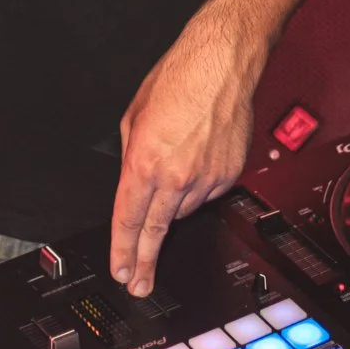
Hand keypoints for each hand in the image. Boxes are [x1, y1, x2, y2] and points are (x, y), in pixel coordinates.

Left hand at [109, 14, 259, 296]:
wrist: (222, 64)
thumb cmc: (178, 78)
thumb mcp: (135, 116)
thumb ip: (132, 154)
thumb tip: (134, 177)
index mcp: (146, 161)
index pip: (128, 219)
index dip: (122, 250)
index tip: (121, 271)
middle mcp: (177, 176)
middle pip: (156, 230)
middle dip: (144, 261)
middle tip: (138, 284)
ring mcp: (206, 179)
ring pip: (182, 210)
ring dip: (172, 205)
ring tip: (173, 172)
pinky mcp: (228, 176)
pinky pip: (206, 195)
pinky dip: (196, 188)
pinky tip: (194, 163)